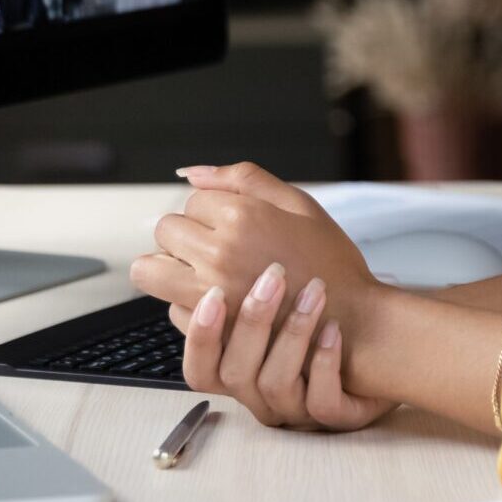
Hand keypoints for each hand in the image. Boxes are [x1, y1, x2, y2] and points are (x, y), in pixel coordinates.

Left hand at [130, 163, 383, 339]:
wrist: (351, 322)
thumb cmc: (331, 265)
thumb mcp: (299, 204)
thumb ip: (244, 178)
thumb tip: (192, 172)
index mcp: (242, 217)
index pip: (193, 198)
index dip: (212, 209)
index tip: (235, 224)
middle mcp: (219, 253)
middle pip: (165, 230)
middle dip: (185, 234)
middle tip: (214, 247)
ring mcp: (210, 293)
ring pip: (149, 271)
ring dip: (168, 268)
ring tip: (199, 273)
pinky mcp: (210, 330)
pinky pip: (170, 310)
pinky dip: (186, 305)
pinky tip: (218, 305)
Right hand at [176, 264, 394, 431]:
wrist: (380, 337)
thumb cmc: (323, 300)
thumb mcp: (281, 274)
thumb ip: (242, 245)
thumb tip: (205, 198)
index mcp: (240, 362)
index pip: (198, 364)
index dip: (200, 335)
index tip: (216, 291)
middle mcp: (261, 390)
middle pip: (232, 373)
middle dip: (250, 322)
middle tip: (275, 275)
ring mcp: (297, 405)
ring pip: (276, 385)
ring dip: (293, 335)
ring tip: (316, 290)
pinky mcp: (336, 415)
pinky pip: (322, 402)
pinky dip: (326, 364)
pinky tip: (334, 330)